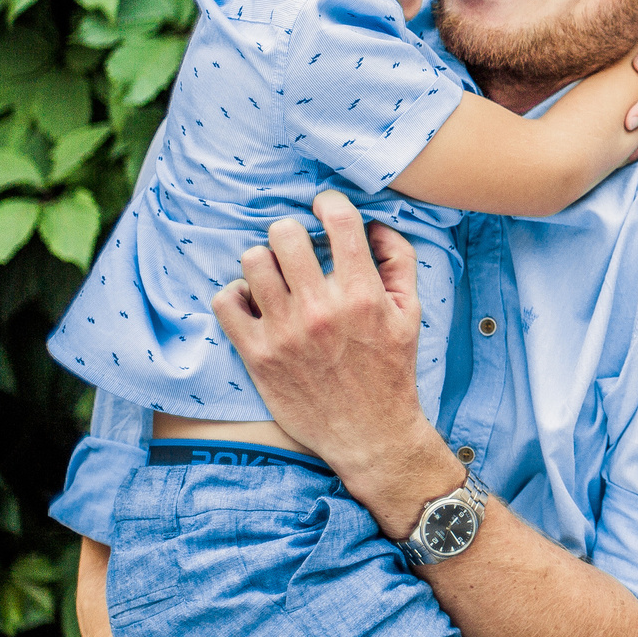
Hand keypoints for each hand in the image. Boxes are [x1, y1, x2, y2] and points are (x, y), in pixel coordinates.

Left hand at [212, 189, 455, 529]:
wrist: (370, 434)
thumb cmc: (391, 370)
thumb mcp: (411, 313)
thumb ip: (400, 262)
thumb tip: (376, 224)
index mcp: (362, 294)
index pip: (339, 220)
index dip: (329, 203)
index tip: (325, 208)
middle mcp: (320, 309)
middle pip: (285, 234)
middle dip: (292, 232)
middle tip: (297, 247)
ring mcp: (285, 332)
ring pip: (252, 261)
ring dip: (264, 261)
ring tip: (275, 275)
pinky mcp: (257, 355)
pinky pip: (226, 302)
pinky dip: (236, 295)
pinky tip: (254, 302)